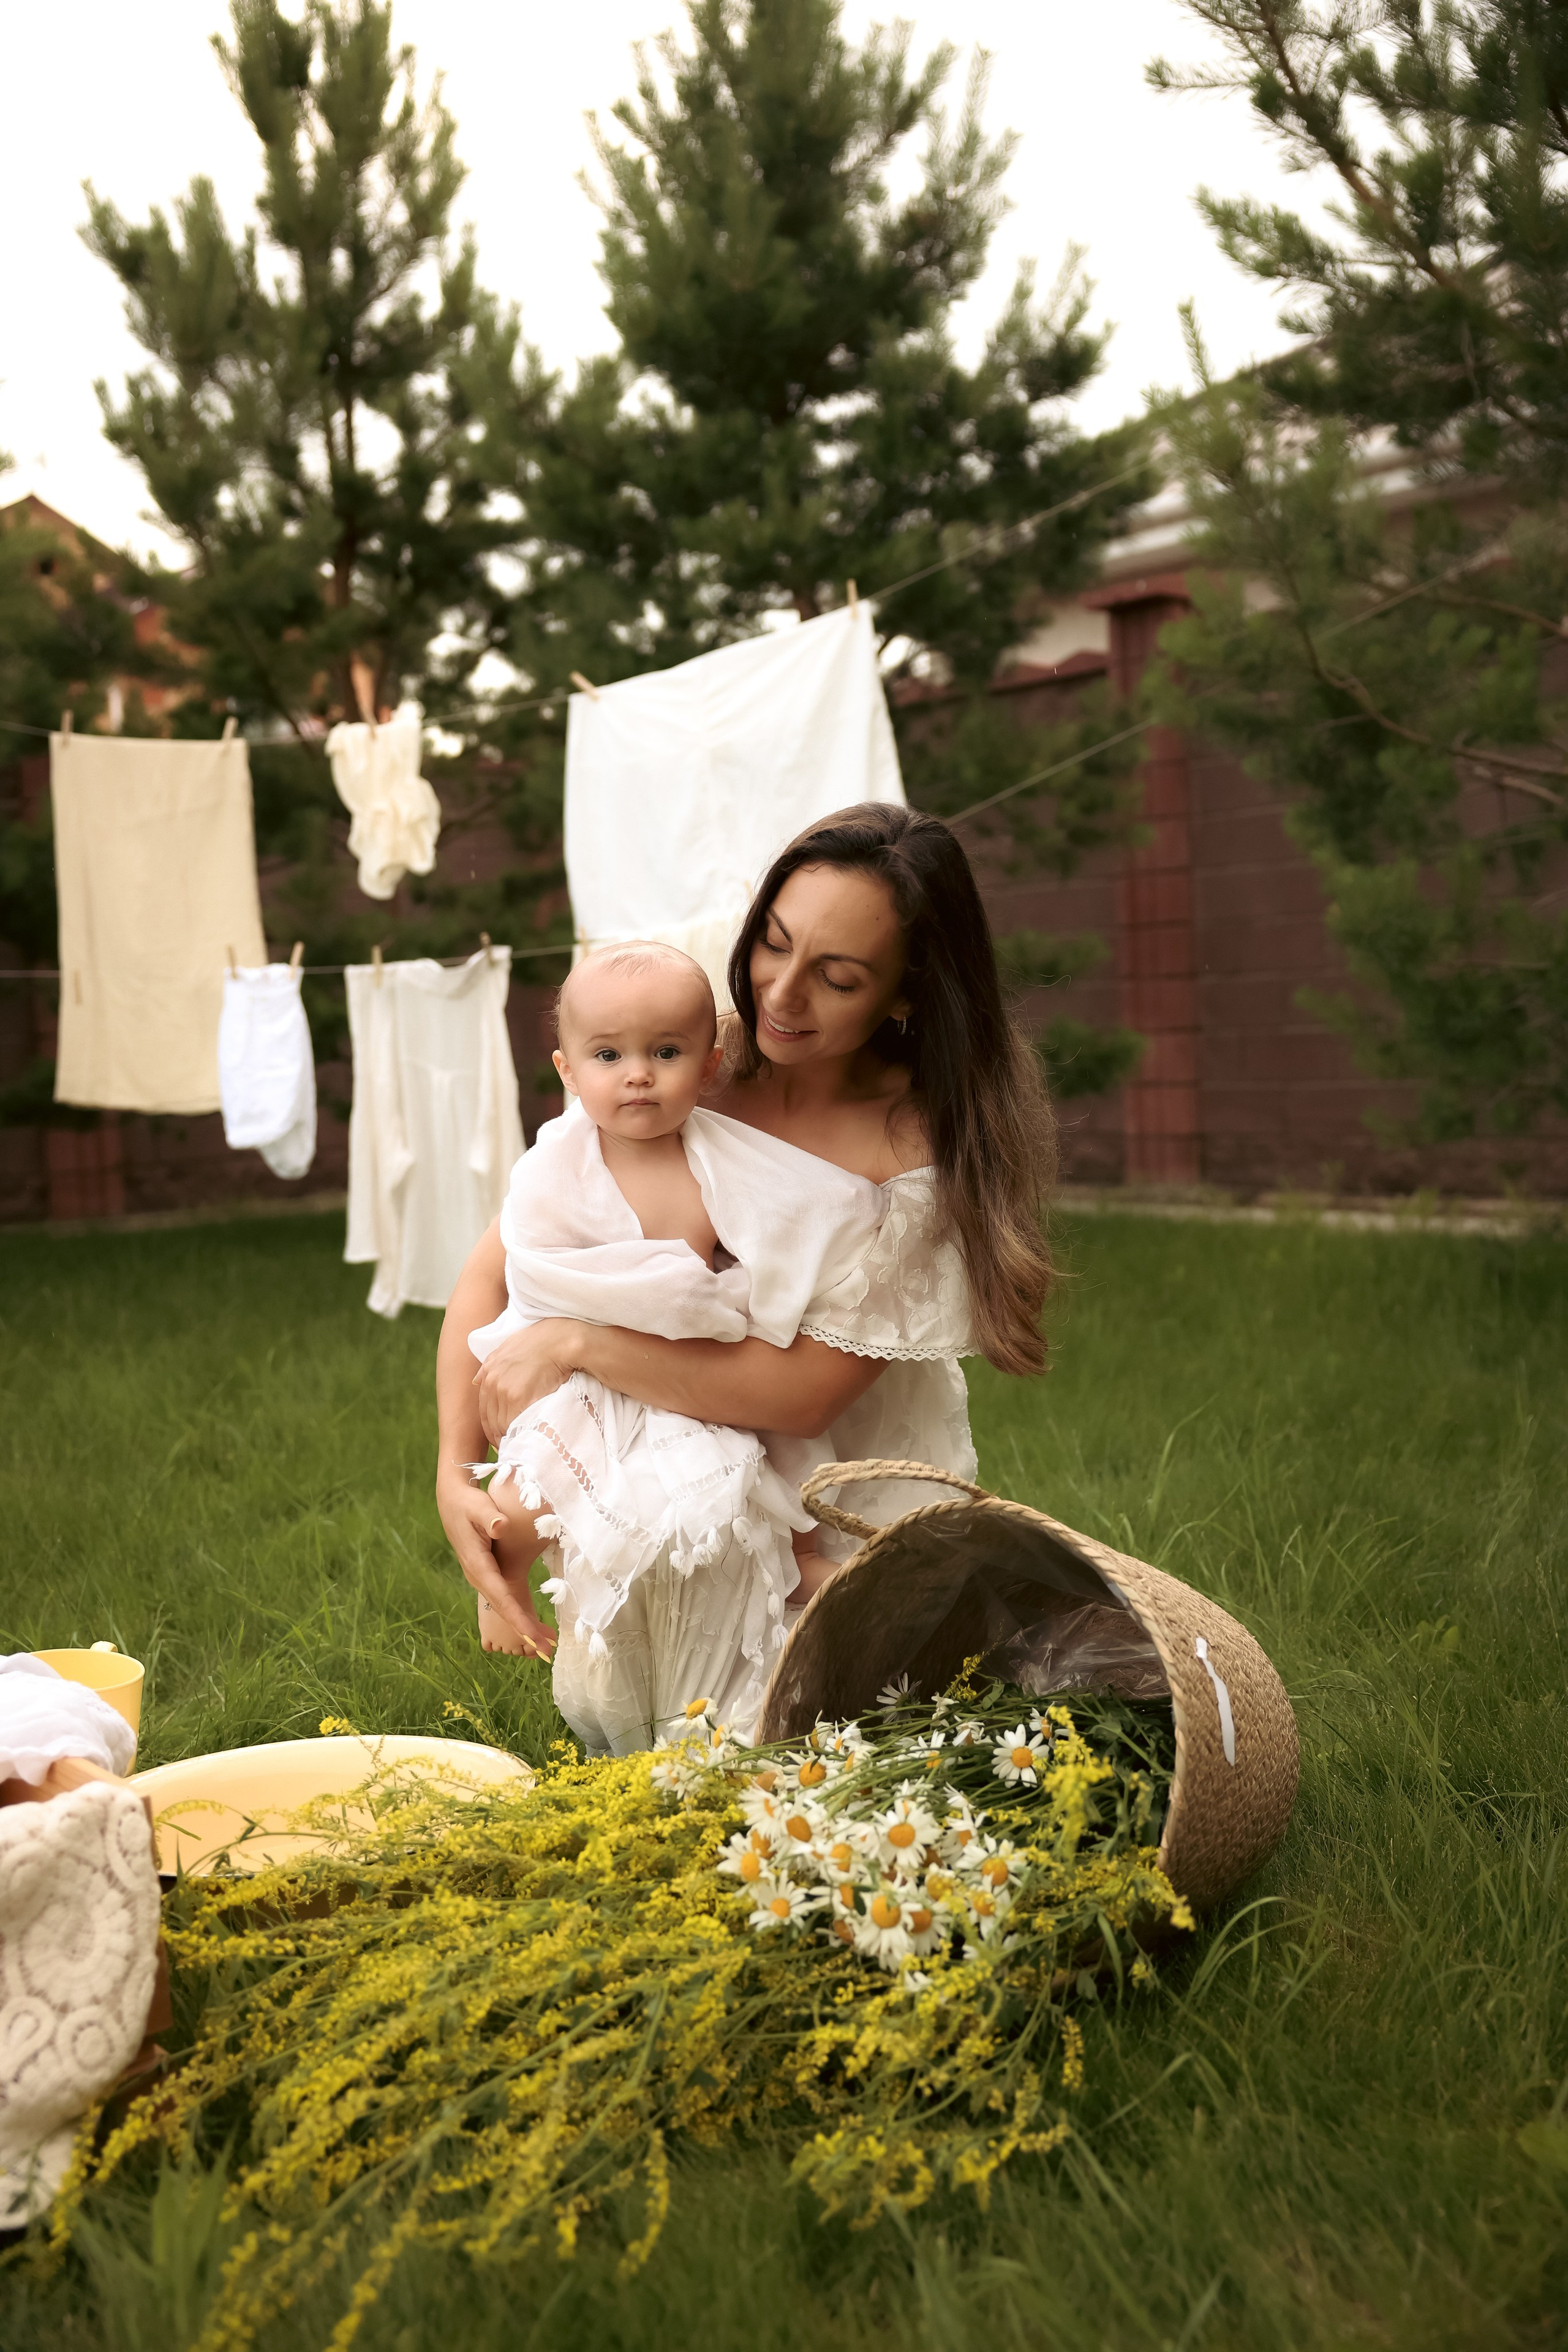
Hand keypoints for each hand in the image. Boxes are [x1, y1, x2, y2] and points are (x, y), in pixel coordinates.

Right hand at [435, 1460, 545, 1649]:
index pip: (501, 1597)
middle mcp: (478, 1577)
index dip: (517, 1618)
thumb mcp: (478, 1506)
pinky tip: (532, 1626)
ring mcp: (481, 1578)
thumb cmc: (468, 1503)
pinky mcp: (486, 1575)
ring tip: (544, 1645)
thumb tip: (501, 1526)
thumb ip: (490, 1516)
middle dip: (524, 1631)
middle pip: (504, 1609)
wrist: (451, 1501)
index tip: (533, 1636)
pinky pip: (503, 1600)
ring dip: (523, 1627)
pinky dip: (518, 1614)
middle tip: (546, 1651)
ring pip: (503, 1607)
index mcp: (477, 1565)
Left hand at [472, 1319, 585, 1446]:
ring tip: (519, 1446)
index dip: (491, 1425)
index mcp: (489, 1370)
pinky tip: (525, 1441)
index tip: (500, 1435)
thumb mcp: (510, 1346)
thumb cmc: (543, 1342)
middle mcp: (492, 1381)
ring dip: (508, 1436)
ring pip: (501, 1424)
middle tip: (510, 1445)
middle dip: (498, 1434)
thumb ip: (492, 1364)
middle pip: (490, 1418)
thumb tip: (475, 1381)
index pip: (484, 1407)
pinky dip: (518, 1434)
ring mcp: (503, 1391)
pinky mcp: (518, 1399)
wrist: (561, 1341)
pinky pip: (513, 1424)